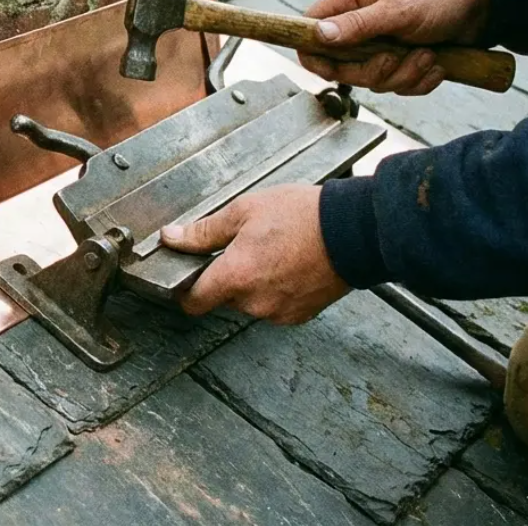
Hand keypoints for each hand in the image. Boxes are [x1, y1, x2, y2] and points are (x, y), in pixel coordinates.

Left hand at [159, 185, 349, 324]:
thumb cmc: (304, 217)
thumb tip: (173, 237)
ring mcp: (279, 312)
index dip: (185, 290)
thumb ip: (204, 231)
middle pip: (224, 297)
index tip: (187, 276)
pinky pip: (274, 305)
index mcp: (236, 277)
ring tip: (272, 252)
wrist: (355, 231)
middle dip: (227, 276)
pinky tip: (288, 265)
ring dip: (253, 282)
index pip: (193, 302)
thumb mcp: (244, 211)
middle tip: (243, 247)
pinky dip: (275, 289)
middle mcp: (255, 302)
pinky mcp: (300, 315)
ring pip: (250, 301)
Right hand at [301, 0, 491, 95]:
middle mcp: (358, 25)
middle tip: (396, 57)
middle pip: (340, 66)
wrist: (483, 7)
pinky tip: (436, 64)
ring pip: (371, 81)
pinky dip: (418, 81)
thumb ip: (358, 24)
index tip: (331, 69)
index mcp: (349, 1)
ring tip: (428, 55)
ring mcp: (377, 46)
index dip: (314, 54)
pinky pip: (395, 87)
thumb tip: (318, 34)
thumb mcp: (399, 9)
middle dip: (373, 70)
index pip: (310, 31)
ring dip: (403, 75)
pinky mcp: (398, 62)